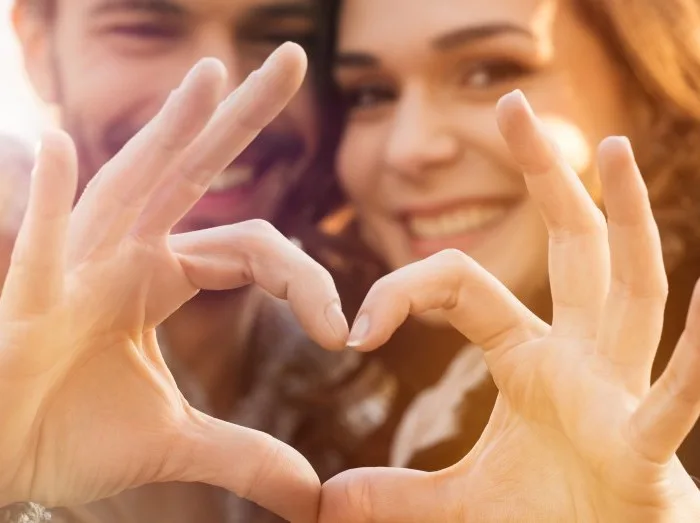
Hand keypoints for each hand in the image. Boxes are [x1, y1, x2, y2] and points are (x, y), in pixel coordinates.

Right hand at [0, 43, 348, 522]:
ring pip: (129, 185)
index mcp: (160, 275)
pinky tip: (57, 143)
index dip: (307, 284)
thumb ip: (243, 455)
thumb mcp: (172, 442)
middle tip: (290, 56)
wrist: (4, 461)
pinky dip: (48, 201)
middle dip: (240, 118)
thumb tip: (309, 490)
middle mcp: (123, 252)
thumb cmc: (70, 433)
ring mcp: (75, 265)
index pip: (254, 247)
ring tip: (209, 76)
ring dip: (166, 132)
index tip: (346, 334)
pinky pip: (39, 244)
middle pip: (193, 172)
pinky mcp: (27, 303)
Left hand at [320, 91, 699, 521]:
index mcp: (529, 359)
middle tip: (513, 105)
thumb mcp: (459, 506)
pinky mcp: (645, 445)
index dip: (405, 289)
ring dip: (626, 219)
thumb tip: (327, 499)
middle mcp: (580, 357)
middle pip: (568, 247)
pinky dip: (698, 352)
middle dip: (545, 177)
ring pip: (628, 288)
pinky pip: (675, 392)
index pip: (463, 283)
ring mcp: (619, 391)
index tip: (355, 327)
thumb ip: (397, 496)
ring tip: (612, 148)